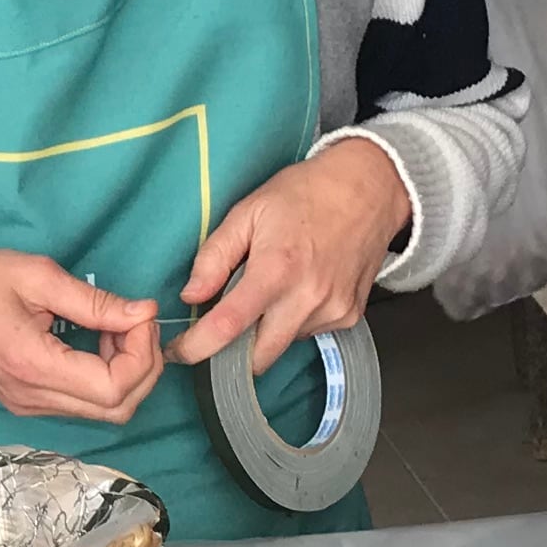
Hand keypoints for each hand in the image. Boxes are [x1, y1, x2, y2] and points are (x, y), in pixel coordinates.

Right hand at [0, 244, 162, 424]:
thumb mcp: (37, 276)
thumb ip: (95, 301)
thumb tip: (144, 313)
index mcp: (33, 366)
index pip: (114, 388)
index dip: (141, 355)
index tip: (139, 315)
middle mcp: (32, 398)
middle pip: (117, 409)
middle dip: (143, 367)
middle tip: (136, 323)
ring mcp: (27, 405)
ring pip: (103, 412)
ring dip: (125, 373)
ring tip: (115, 328)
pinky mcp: (25, 402)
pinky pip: (80, 404)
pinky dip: (103, 378)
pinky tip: (96, 342)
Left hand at [172, 142, 409, 369]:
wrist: (368, 188)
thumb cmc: (305, 193)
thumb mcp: (248, 211)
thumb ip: (215, 256)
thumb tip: (191, 295)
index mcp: (276, 270)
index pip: (228, 326)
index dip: (196, 347)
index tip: (178, 353)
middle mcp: (307, 298)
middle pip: (257, 357)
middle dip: (234, 352)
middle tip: (223, 325)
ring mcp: (332, 310)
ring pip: (283, 344)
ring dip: (268, 329)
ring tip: (274, 287)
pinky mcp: (349, 316)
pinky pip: (309, 333)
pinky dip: (295, 320)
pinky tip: (300, 287)